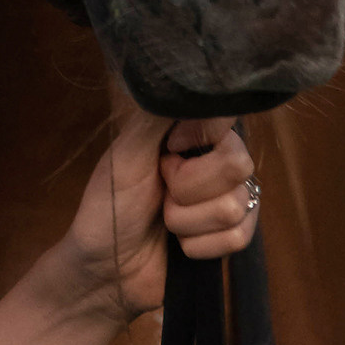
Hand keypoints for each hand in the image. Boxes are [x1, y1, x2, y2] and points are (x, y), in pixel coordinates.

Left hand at [49, 109, 261, 326]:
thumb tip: (186, 76)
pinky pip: (239, 237)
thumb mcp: (126, 153)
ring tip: (163, 220)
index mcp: (189, 133)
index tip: (169, 150)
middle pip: (238, 164)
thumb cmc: (108, 205)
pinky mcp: (233, 236)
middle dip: (187, 188)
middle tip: (160, 192)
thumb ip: (157, 116)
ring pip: (236, 205)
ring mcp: (228, 198)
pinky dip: (200, 246)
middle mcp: (215, 161)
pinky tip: (180, 245)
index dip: (198, 139)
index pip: (227, 118)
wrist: (106, 269)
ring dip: (186, 220)